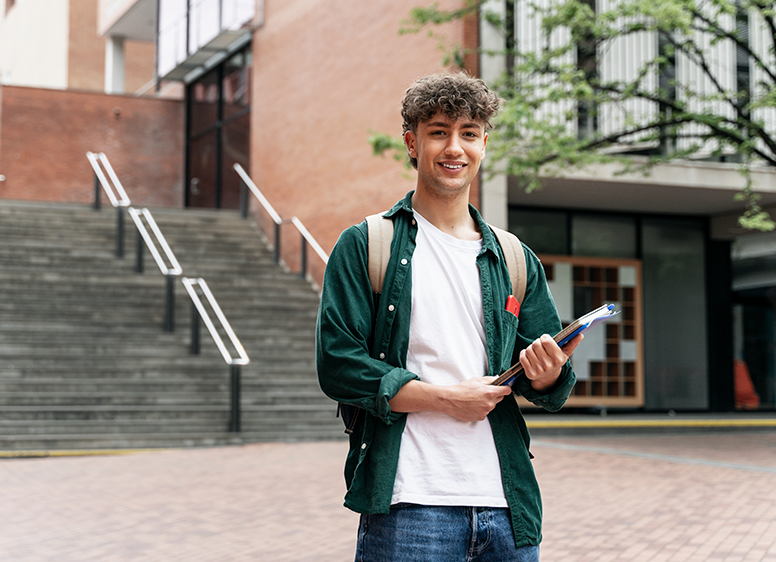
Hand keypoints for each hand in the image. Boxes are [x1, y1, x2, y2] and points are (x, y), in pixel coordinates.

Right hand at [389, 377, 511, 422]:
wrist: (450, 400)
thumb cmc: (461, 389)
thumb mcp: (476, 380)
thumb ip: (489, 380)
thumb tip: (498, 380)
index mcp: (490, 392)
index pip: (507, 390)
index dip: (505, 388)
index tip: (504, 387)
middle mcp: (490, 403)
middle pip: (500, 398)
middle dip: (495, 394)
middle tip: (484, 392)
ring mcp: (485, 411)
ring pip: (492, 406)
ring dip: (487, 402)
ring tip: (475, 399)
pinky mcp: (480, 417)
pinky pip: (485, 412)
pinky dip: (481, 409)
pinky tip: (472, 405)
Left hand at [521, 333, 582, 391]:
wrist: (549, 377)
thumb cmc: (556, 360)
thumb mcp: (565, 353)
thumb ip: (572, 343)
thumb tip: (580, 335)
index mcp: (558, 358)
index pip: (546, 341)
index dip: (544, 337)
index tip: (545, 339)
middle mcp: (549, 365)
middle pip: (535, 344)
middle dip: (537, 343)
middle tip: (540, 346)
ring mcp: (539, 370)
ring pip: (528, 350)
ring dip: (530, 349)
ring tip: (536, 352)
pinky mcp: (530, 373)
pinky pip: (522, 357)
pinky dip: (524, 354)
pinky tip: (530, 357)